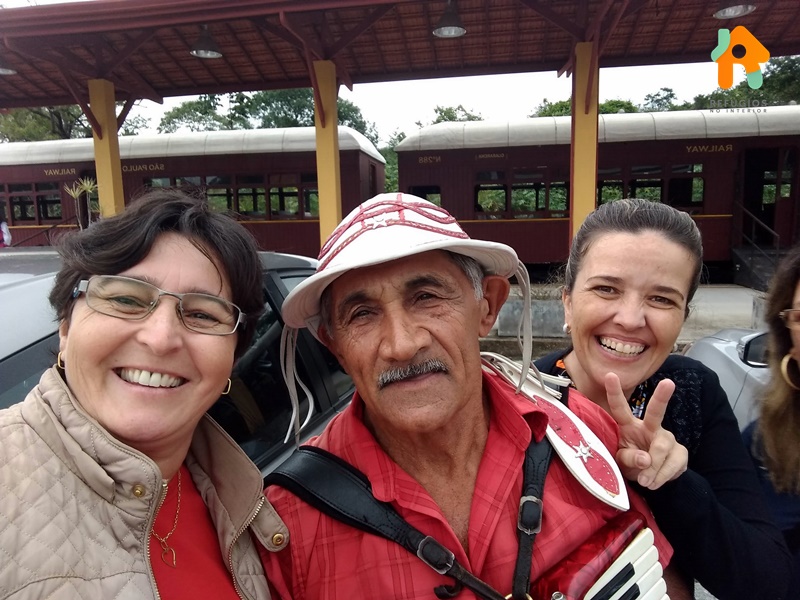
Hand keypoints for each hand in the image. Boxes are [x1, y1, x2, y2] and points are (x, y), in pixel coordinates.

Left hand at [605, 372, 687, 489]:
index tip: (610, 375)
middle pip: (655, 411)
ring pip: (662, 448)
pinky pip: (673, 463)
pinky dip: (662, 476)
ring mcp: (666, 438)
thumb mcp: (621, 463)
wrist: (651, 481)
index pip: (620, 408)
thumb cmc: (630, 464)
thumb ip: (629, 459)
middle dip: (661, 397)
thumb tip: (645, 459)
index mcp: (628, 426)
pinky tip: (654, 482)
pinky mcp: (680, 452)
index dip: (614, 392)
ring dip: (653, 468)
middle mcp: (649, 427)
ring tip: (644, 481)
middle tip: (668, 383)